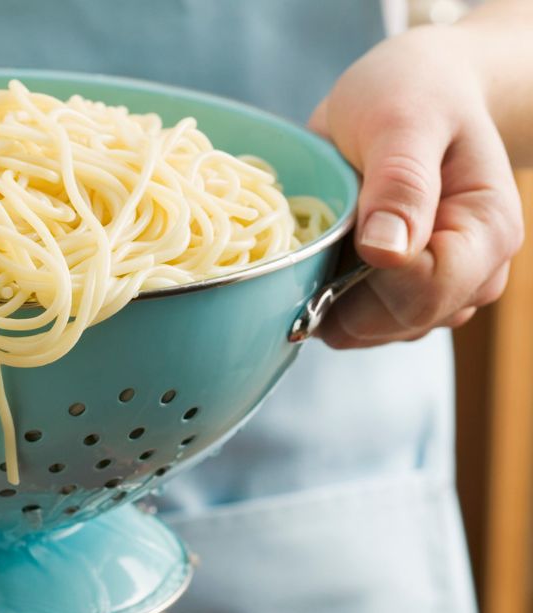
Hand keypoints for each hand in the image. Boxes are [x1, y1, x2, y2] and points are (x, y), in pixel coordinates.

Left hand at [310, 24, 523, 348]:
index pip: (423, 294)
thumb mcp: (401, 120)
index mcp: (487, 232)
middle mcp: (476, 272)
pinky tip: (327, 252)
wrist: (418, 89)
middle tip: (315, 234)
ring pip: (373, 333)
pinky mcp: (407, 294)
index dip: (363, 280)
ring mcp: (443, 290)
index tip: (329, 237)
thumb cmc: (413, 92)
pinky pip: (360, 323)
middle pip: (397, 324)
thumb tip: (385, 253)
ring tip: (327, 234)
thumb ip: (400, 184)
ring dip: (332, 298)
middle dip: (341, 295)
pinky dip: (330, 298)